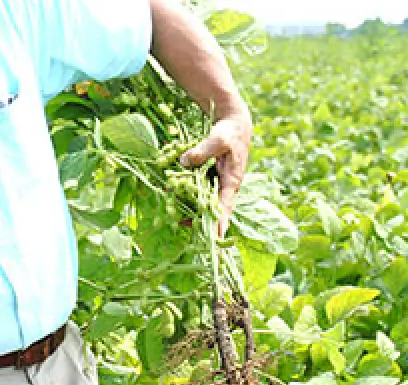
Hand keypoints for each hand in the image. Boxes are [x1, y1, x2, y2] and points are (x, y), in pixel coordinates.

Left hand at [180, 105, 252, 236]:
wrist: (233, 123)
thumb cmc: (229, 132)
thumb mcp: (218, 139)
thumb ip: (202, 151)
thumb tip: (185, 162)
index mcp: (231, 181)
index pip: (225, 207)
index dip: (219, 222)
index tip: (215, 238)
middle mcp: (225, 186)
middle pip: (212, 209)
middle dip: (200, 220)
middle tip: (186, 228)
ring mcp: (217, 183)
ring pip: (203, 201)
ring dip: (191, 209)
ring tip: (177, 218)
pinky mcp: (209, 178)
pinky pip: (198, 190)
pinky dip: (187, 195)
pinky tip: (174, 196)